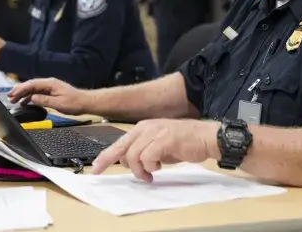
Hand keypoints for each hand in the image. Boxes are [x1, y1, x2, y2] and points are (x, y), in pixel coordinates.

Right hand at [8, 78, 89, 114]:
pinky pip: (38, 93)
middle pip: (31, 85)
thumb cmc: (74, 103)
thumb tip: (32, 98)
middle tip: (9, 97)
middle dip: (19, 90)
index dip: (21, 89)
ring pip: (33, 89)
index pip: (32, 84)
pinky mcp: (51, 93)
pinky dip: (30, 97)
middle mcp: (49, 83)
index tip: (13, 95)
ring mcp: (50, 87)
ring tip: (14, 100)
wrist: (85, 102)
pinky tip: (25, 103)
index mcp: (50, 84)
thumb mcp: (58, 104)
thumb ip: (44, 100)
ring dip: (23, 94)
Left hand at [91, 119, 219, 181]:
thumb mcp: (159, 146)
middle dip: (112, 162)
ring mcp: (155, 133)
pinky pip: (147, 157)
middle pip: (121, 147)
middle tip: (109, 173)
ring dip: (139, 170)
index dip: (105, 156)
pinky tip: (158, 170)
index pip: (119, 142)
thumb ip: (144, 151)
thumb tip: (130, 162)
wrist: (206, 137)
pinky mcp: (164, 140)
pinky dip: (150, 167)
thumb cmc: (184, 142)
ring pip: (133, 155)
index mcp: (143, 128)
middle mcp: (146, 128)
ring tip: (149, 175)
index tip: (95, 168)